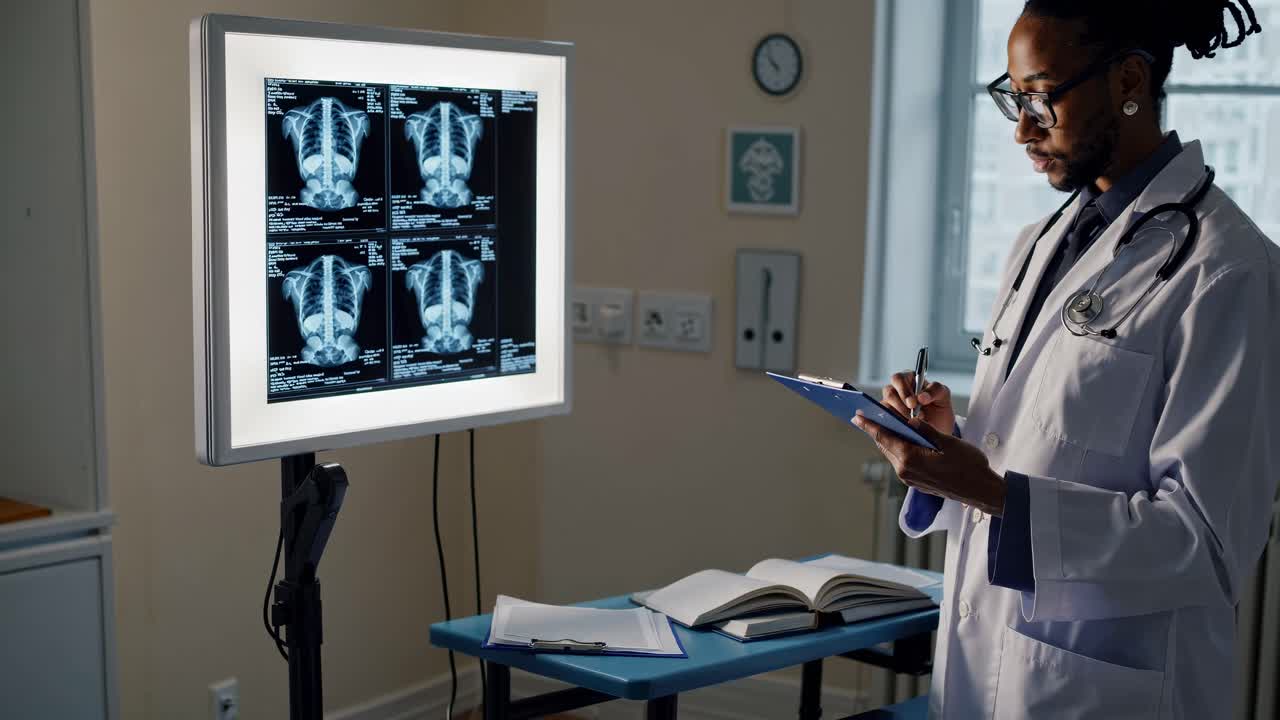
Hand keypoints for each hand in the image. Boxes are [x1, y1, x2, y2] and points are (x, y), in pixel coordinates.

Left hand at [852, 413, 1005, 516]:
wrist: (981, 490)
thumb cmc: (968, 465)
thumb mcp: (947, 441)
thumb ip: (924, 430)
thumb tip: (909, 421)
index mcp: (910, 458)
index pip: (884, 437)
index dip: (870, 425)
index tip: (857, 416)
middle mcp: (905, 471)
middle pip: (886, 446)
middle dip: (877, 431)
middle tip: (868, 417)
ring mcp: (910, 478)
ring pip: (893, 454)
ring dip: (890, 440)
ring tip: (887, 426)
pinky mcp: (917, 482)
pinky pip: (902, 462)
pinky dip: (900, 449)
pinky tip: (904, 441)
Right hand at [882, 373, 955, 435]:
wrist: (939, 429)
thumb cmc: (939, 408)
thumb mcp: (943, 396)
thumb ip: (935, 390)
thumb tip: (921, 397)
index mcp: (908, 380)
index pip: (898, 379)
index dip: (903, 390)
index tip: (913, 403)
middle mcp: (896, 391)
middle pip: (889, 392)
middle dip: (900, 405)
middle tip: (913, 416)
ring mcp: (890, 406)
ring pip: (886, 407)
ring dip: (899, 416)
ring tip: (914, 424)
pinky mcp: (888, 420)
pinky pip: (885, 421)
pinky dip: (895, 425)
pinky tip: (907, 429)